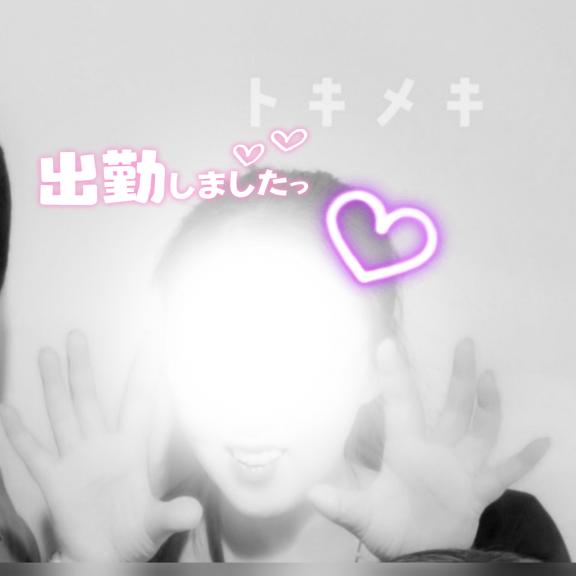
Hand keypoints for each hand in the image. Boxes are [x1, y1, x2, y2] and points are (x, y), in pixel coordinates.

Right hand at [0, 331, 201, 561]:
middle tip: (77, 335)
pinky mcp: (55, 481)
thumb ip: (171, 514)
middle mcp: (102, 446)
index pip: (139, 402)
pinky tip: (8, 408)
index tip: (152, 340)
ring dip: (54, 386)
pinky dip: (22, 433)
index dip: (146, 372)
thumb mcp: (156, 524)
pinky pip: (35, 453)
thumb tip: (194, 513)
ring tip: (47, 353)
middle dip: (84, 368)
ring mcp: (76, 460)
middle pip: (90, 399)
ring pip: (63, 414)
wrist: (107, 559)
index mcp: (131, 449)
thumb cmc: (136, 534)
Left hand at [307, 338, 548, 558]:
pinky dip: (523, 460)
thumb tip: (313, 493)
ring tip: (492, 377)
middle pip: (453, 407)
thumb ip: (343, 504)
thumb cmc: (390, 530)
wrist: (419, 555)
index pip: (401, 404)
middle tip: (465, 343)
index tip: (386, 343)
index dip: (394, 376)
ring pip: (480, 429)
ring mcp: (461, 468)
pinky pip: (505, 472)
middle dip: (458, 377)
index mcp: (407, 449)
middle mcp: (437, 450)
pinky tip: (544, 442)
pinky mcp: (479, 490)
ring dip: (488, 405)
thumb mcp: (364, 516)